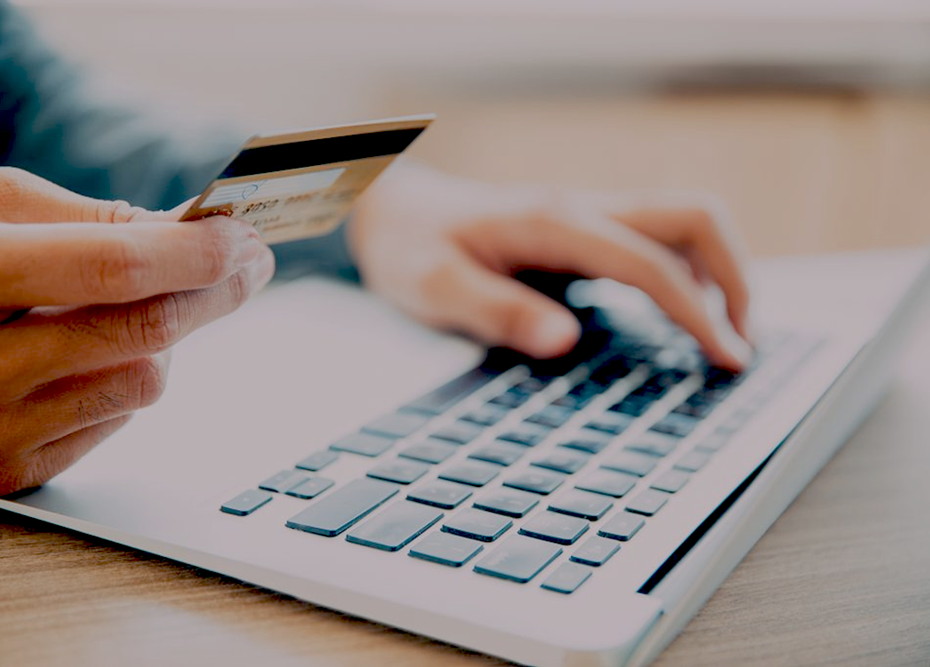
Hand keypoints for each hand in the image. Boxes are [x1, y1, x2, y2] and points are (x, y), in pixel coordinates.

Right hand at [0, 168, 272, 495]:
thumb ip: (85, 216)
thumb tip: (187, 231)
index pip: (114, 267)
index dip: (196, 252)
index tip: (242, 237)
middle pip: (145, 331)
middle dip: (217, 290)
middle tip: (247, 263)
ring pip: (146, 382)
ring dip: (169, 337)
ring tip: (149, 305)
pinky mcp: (2, 473)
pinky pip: (116, 420)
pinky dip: (126, 379)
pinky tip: (95, 353)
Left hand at [350, 162, 751, 368]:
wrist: (393, 212)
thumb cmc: (409, 247)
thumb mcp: (434, 287)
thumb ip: (496, 311)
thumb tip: (565, 340)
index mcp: (553, 223)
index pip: (650, 263)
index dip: (698, 311)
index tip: (726, 358)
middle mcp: (582, 209)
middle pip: (694, 216)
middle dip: (736, 276)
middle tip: (741, 344)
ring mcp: (588, 216)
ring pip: (684, 224)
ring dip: (719, 273)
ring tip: (725, 338)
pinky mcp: (585, 232)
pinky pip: (657, 242)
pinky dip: (688, 276)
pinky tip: (683, 316)